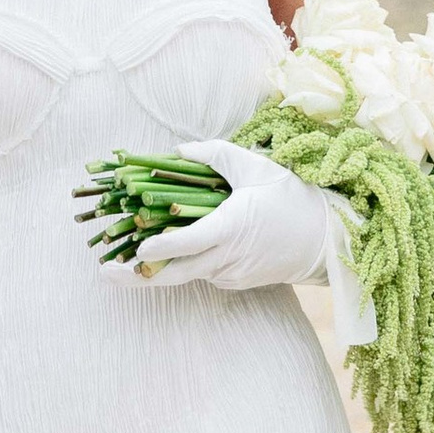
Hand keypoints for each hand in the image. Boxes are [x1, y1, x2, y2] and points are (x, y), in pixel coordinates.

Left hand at [133, 141, 334, 294]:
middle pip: (175, 273)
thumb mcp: (254, 166)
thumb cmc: (292, 198)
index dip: (160, 248)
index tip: (137, 249)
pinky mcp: (236, 282)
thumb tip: (176, 150)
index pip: (188, 243)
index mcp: (231, 228)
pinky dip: (188, 262)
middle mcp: (228, 258)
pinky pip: (205, 271)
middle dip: (136, 276)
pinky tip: (178, 249)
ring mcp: (231, 274)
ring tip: (126, 259)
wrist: (328, 240)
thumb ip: (213, 154)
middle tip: (104, 273)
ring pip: (187, 271)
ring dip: (159, 266)